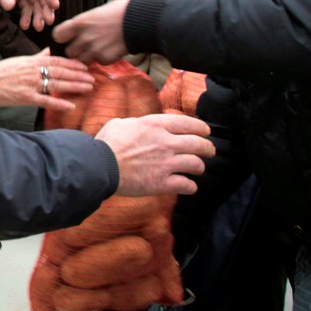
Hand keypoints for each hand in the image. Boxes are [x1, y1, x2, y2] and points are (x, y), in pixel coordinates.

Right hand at [0, 49, 93, 111]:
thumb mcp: (18, 60)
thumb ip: (35, 56)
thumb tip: (48, 51)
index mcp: (32, 61)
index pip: (57, 60)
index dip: (73, 63)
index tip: (85, 66)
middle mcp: (33, 71)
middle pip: (61, 71)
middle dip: (79, 74)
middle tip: (93, 77)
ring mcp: (30, 85)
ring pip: (57, 84)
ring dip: (74, 86)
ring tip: (88, 88)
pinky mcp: (25, 98)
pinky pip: (45, 101)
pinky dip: (58, 103)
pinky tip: (70, 105)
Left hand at [52, 0, 129, 62]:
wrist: (140, 22)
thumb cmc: (119, 12)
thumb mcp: (95, 13)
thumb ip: (83, 24)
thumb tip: (76, 30)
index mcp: (79, 23)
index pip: (57, 36)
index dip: (62, 37)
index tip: (67, 37)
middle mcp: (84, 38)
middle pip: (69, 52)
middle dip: (75, 50)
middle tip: (84, 45)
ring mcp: (94, 50)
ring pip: (81, 61)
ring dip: (87, 57)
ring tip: (97, 48)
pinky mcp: (105, 59)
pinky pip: (98, 63)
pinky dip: (102, 59)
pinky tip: (110, 50)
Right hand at [95, 114, 214, 195]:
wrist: (100, 167)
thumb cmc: (106, 144)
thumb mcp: (121, 123)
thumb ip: (136, 124)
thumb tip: (139, 126)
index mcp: (156, 125)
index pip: (188, 123)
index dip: (201, 128)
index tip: (206, 131)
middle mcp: (166, 142)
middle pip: (198, 143)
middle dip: (207, 147)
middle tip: (209, 150)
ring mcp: (166, 163)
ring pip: (196, 164)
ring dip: (200, 167)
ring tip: (199, 169)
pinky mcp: (162, 183)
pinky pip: (186, 185)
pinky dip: (190, 186)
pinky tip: (189, 186)